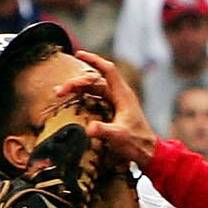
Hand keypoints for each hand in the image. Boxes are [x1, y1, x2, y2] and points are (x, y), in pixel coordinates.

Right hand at [67, 48, 156, 167]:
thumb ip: (104, 131)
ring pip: (95, 89)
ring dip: (78, 89)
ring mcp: (117, 103)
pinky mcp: (115, 111)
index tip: (78, 54)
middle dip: (77, 82)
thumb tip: (89, 129)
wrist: (148, 153)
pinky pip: (97, 98)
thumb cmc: (137, 144)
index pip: (108, 70)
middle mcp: (120, 95)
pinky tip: (74, 101)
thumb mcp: (119, 137)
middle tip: (59, 91)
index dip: (94, 60)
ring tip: (61, 94)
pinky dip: (85, 97)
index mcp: (123, 95)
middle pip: (96, 81)